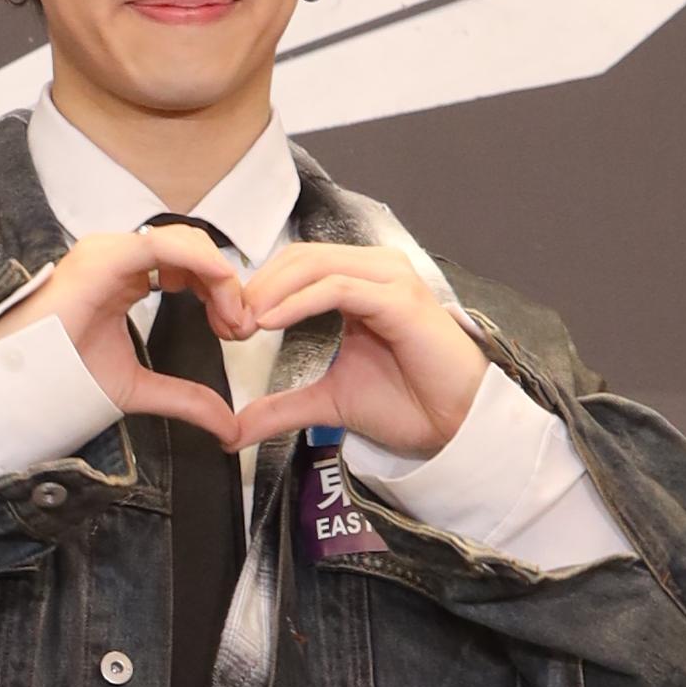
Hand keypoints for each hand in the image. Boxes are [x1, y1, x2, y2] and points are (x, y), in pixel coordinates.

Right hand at [0, 220, 245, 444]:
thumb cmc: (62, 379)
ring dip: (219, 276)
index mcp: (126, 278)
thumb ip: (186, 400)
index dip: (221, 293)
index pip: (188, 267)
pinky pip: (162, 245)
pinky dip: (200, 262)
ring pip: (184, 241)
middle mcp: (120, 258)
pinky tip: (222, 287)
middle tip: (241, 327)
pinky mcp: (104, 259)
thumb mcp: (140, 390)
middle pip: (193, 250)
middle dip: (226, 286)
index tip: (236, 331)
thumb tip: (229, 427)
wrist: (21, 386)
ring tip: (230, 318)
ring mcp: (110, 253)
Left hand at [222, 242, 488, 460]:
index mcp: (360, 283)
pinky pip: (337, 287)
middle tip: (230, 324)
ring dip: (272, 291)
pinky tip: (271, 322)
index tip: (229, 327)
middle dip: (258, 287)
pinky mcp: (398, 299)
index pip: (297, 265)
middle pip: (299, 257)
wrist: (456, 424)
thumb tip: (233, 429)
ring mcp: (389, 280)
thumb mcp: (329, 402)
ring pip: (315, 265)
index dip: (258, 289)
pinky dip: (299, 302)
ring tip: (245, 323)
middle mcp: (375, 271)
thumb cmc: (409, 403)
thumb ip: (282, 407)